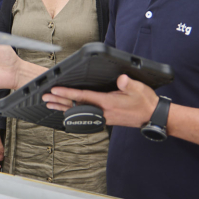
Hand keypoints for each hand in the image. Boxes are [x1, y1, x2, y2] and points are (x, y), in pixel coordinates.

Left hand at [42, 74, 160, 128]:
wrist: (152, 117)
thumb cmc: (145, 102)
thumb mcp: (139, 88)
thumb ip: (128, 83)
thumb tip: (121, 78)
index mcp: (108, 103)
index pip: (83, 96)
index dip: (67, 93)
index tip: (55, 90)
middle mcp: (103, 112)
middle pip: (76, 106)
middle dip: (59, 101)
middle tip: (45, 98)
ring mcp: (103, 116)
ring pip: (79, 111)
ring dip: (63, 108)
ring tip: (50, 105)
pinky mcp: (106, 119)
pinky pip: (85, 114)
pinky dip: (74, 112)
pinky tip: (67, 111)